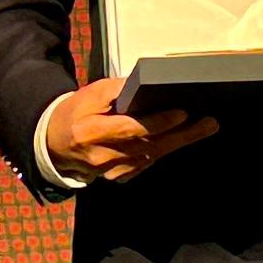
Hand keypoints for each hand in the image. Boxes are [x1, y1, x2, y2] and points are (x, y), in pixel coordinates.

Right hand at [45, 76, 218, 183]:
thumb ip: (117, 89)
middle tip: (208, 123)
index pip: (130, 128)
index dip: (157, 122)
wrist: (55, 144)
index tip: (181, 113)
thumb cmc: (75, 114)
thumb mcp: (90, 94)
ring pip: (151, 156)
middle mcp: (102, 156)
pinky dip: (163, 150)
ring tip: (204, 126)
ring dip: (178, 142)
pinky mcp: (118, 177)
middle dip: (181, 134)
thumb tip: (145, 84)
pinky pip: (146, 163)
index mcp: (91, 132)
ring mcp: (110, 171)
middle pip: (148, 145)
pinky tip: (180, 138)